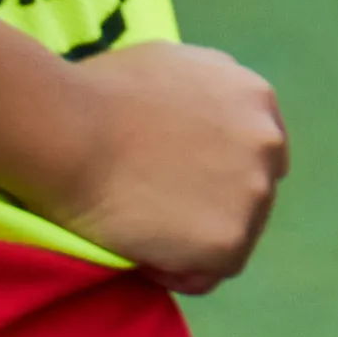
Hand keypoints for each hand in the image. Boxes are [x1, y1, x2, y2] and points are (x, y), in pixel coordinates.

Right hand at [44, 40, 287, 288]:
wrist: (70, 133)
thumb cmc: (98, 93)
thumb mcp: (174, 63)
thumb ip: (205, 88)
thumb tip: (199, 113)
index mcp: (255, 97)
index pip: (256, 150)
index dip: (218, 173)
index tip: (181, 185)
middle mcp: (267, 142)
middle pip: (251, 193)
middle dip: (211, 206)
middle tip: (157, 214)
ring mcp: (253, 192)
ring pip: (234, 235)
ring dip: (194, 242)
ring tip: (143, 237)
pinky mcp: (229, 239)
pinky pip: (208, 273)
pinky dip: (178, 273)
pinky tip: (143, 259)